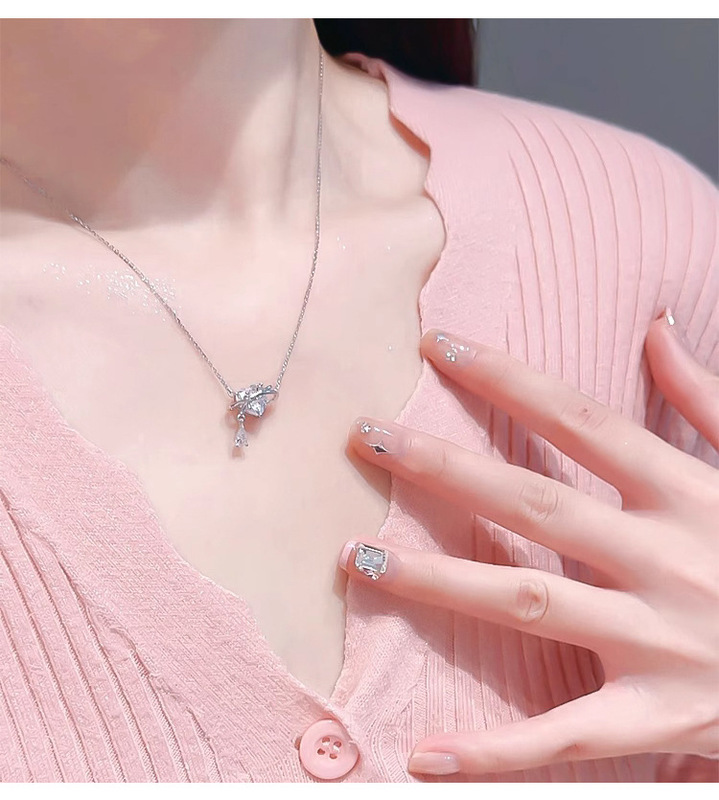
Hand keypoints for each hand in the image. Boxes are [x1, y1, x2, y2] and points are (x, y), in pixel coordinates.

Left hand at [337, 308, 718, 777]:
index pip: (578, 419)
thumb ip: (705, 399)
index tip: (436, 346)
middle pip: (532, 502)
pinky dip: (495, 751)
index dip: (505, 378)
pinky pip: (565, 736)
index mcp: (685, 492)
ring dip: (437, 580)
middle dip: (443, 467)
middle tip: (364, 438)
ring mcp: (657, 639)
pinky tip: (422, 755)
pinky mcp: (656, 716)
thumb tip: (656, 329)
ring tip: (360, 559)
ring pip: (527, 603)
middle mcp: (663, 558)